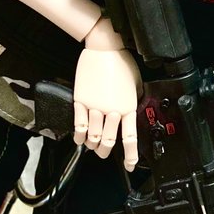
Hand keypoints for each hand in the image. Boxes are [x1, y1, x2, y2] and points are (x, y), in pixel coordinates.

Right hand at [73, 17, 141, 170]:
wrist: (104, 48)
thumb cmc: (121, 62)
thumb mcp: (135, 85)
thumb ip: (132, 102)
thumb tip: (129, 114)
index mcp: (128, 107)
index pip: (129, 138)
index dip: (130, 156)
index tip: (130, 165)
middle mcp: (112, 111)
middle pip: (108, 142)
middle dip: (105, 152)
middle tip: (104, 152)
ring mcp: (95, 107)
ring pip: (92, 137)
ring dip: (91, 145)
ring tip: (91, 145)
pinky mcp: (81, 101)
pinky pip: (78, 126)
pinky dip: (78, 136)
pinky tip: (79, 138)